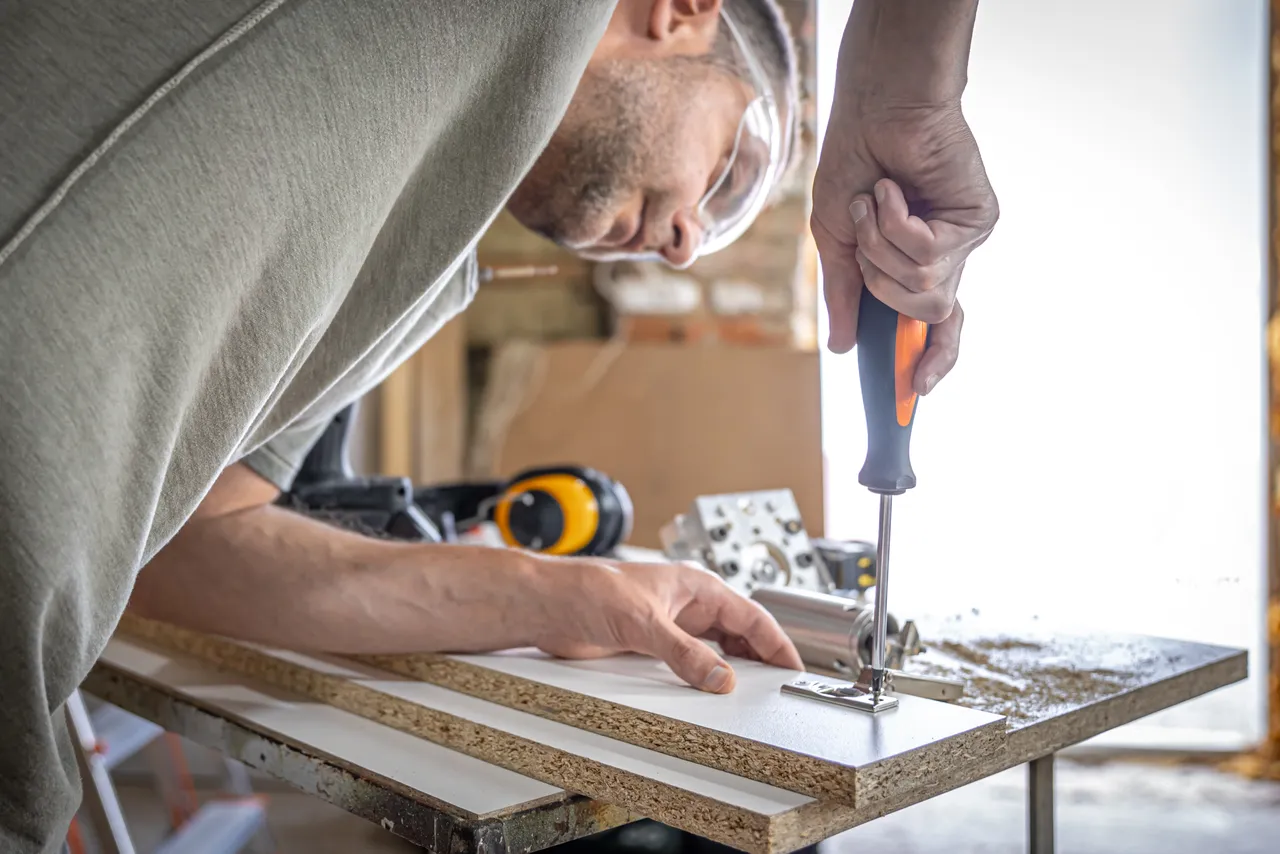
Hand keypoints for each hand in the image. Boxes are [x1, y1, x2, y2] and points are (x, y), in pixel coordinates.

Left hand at [527, 556, 803, 692]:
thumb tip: (719, 678)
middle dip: (760, 658)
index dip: (776, 642)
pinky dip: (704, 677)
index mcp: (696, 586)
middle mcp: (687, 605)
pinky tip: (708, 693)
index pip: (751, 616)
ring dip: (732, 669)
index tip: (793, 667)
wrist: (548, 604)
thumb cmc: (588, 589)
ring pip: (716, 649)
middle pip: (739, 633)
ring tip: (751, 694)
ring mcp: (671, 626)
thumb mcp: (643, 622)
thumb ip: (684, 652)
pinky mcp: (651, 645)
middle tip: (778, 688)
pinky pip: (690, 663)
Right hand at [811, 100, 997, 393]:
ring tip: (877, 202)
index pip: (937, 326)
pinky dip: (896, 223)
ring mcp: (965, 240)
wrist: (874, 111)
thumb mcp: (836, 238)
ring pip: (925, 288)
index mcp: (916, 265)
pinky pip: (930, 253)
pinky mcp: (978, 218)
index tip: (916, 392)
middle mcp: (947, 258)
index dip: (931, 361)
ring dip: (882, 247)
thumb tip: (841, 346)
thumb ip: (843, 293)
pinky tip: (894, 189)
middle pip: (926, 314)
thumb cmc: (855, 164)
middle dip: (880, 281)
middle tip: (865, 237)